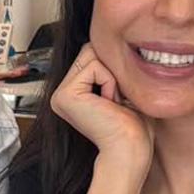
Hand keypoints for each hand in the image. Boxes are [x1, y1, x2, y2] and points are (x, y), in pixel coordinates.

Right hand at [50, 44, 152, 170]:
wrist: (129, 152)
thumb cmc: (133, 129)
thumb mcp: (121, 91)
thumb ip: (110, 68)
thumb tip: (107, 42)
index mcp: (73, 94)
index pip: (92, 56)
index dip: (114, 69)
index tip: (118, 99)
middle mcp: (62, 94)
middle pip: (90, 51)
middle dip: (112, 71)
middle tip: (116, 102)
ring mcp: (60, 95)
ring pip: (92, 56)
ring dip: (112, 78)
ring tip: (112, 104)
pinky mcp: (65, 95)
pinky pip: (94, 67)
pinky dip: (110, 82)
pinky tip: (108, 104)